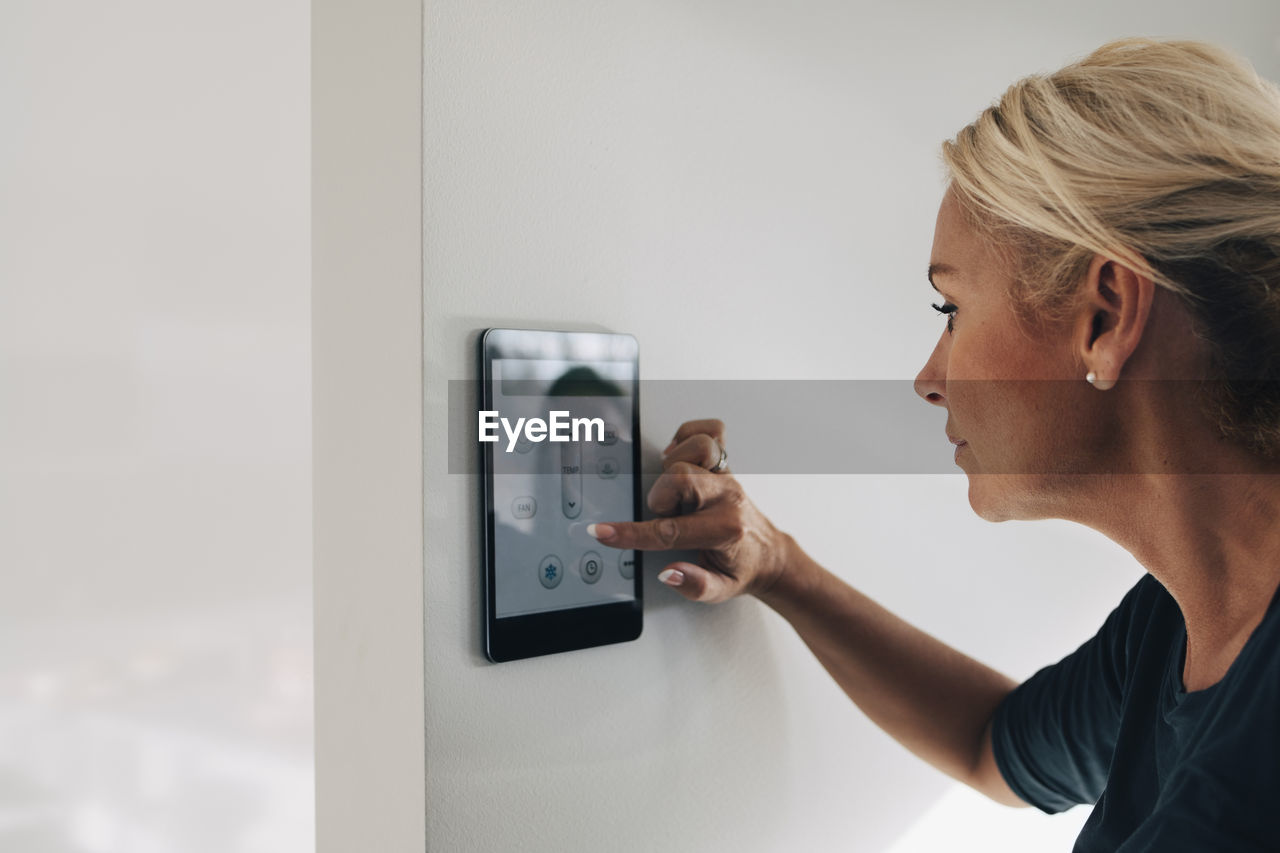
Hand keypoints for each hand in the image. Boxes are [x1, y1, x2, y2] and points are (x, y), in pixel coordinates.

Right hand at [589, 419, 792, 602]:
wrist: (767, 554)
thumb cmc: (741, 568)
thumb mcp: (720, 589)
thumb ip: (694, 585)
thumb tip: (668, 572)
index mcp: (725, 530)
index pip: (669, 531)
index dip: (631, 533)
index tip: (605, 533)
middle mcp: (728, 497)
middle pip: (680, 478)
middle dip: (660, 498)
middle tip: (665, 515)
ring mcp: (727, 477)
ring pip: (695, 449)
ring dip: (673, 467)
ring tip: (673, 491)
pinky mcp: (726, 464)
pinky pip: (712, 432)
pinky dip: (690, 436)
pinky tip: (679, 456)